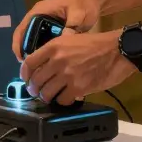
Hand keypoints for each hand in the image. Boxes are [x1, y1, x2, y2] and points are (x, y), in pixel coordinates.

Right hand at [11, 0, 102, 60]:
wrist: (92, 1)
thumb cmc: (83, 5)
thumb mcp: (78, 15)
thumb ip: (71, 26)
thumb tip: (64, 40)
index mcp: (39, 11)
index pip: (23, 28)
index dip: (19, 44)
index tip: (22, 60)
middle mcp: (37, 17)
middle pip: (24, 36)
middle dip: (24, 52)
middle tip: (29, 69)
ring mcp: (43, 23)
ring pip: (32, 40)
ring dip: (32, 53)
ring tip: (37, 69)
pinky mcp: (50, 29)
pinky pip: (41, 41)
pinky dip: (41, 51)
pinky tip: (47, 63)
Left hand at [20, 30, 134, 104]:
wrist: (117, 50)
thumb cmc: (95, 44)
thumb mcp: (70, 40)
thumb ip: (55, 51)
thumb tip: (43, 66)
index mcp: (53, 46)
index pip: (29, 62)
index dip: (24, 74)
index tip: (26, 79)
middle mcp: (57, 61)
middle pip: (36, 80)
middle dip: (34, 89)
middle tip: (37, 92)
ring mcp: (67, 75)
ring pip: (46, 93)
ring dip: (46, 97)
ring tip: (50, 97)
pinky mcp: (79, 87)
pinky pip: (63, 100)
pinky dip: (63, 101)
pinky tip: (66, 98)